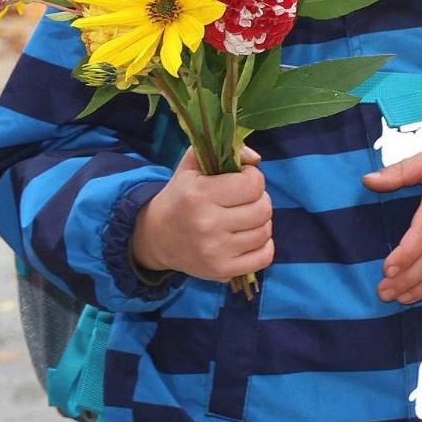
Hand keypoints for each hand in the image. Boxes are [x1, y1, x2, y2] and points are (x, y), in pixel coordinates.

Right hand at [131, 146, 272, 282]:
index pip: (253, 184)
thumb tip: (256, 159)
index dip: (252, 178)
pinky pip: (264, 257)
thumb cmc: (181, 197)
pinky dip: (263, 246)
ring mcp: (216, 251)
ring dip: (260, 223)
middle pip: (263, 208)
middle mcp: (207, 224)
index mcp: (200, 194)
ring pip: (265, 232)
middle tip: (244, 201)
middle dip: (259, 200)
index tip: (241, 180)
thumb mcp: (192, 166)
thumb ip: (224, 150)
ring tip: (243, 219)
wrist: (156, 237)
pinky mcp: (222, 271)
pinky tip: (248, 238)